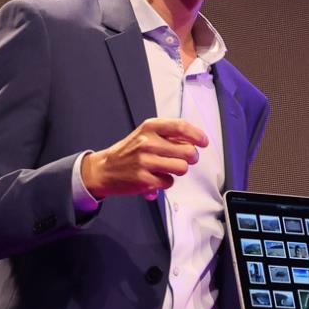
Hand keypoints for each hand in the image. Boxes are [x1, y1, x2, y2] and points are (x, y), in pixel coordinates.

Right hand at [81, 118, 208, 200]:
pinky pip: (169, 182)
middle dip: (191, 158)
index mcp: (150, 127)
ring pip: (182, 167)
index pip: (181, 126)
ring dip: (179, 170)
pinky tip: (156, 178)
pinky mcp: (144, 179)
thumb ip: (168, 134)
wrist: (104, 169)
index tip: (203, 142)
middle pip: (188, 151)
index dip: (197, 135)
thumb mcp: (145, 134)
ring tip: (169, 169)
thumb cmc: (129, 151)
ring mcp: (145, 161)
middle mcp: (147, 142)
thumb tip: (195, 141)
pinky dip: (165, 182)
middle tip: (185, 159)